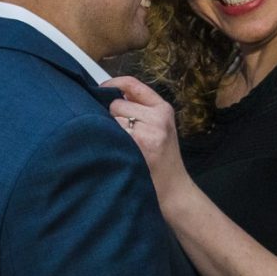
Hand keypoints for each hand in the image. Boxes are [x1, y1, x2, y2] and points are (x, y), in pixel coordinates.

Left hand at [104, 76, 189, 215]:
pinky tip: (119, 153)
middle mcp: (158, 117)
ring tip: (121, 145)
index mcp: (163, 108)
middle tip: (121, 134)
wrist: (175, 191)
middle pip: (116, 103)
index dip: (112, 83)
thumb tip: (110, 93)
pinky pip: (113, 134)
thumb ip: (141, 109)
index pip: (132, 84)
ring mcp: (149, 132)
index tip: (101, 89)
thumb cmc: (162, 160)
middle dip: (112, 117)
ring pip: (112, 119)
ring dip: (110, 130)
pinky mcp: (139, 146)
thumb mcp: (160, 127)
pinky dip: (110, 142)